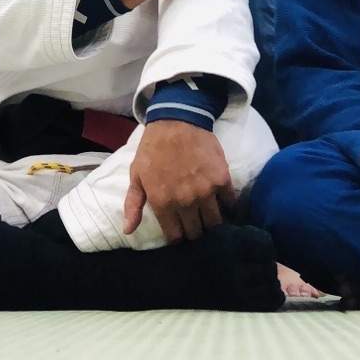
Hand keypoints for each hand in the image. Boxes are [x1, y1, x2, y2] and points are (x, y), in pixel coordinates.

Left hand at [124, 120, 237, 242]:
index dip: (177, 238)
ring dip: (212, 224)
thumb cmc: (153, 149)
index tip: (180, 233)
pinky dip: (228, 208)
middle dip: (195, 233)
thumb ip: (133, 205)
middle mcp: (185, 201)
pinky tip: (224, 206)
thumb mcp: (136, 175)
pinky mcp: (222, 180)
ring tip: (209, 219)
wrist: (176, 121)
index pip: (175, 236)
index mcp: (162, 202)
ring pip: (215, 223)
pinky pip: (230, 204)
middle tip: (195, 226)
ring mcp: (206, 191)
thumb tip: (129, 231)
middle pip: (196, 233)